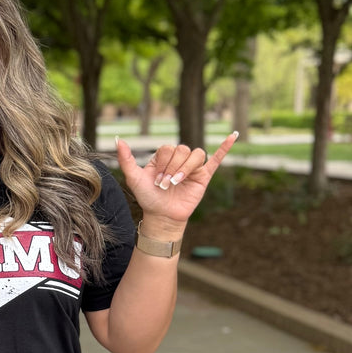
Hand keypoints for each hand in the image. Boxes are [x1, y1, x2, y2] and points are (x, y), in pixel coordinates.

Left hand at [115, 132, 237, 233]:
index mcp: (164, 156)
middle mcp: (179, 159)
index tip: (157, 180)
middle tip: (165, 185)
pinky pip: (217, 159)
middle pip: (182, 150)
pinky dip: (225, 147)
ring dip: (185, 169)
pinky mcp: (204, 176)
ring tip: (176, 183)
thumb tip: (118, 139)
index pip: (168, 148)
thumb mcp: (134, 177)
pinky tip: (233, 136)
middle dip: (172, 168)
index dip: (163, 163)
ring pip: (196, 154)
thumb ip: (126, 159)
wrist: (162, 216)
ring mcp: (193, 167)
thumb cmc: (148, 197)